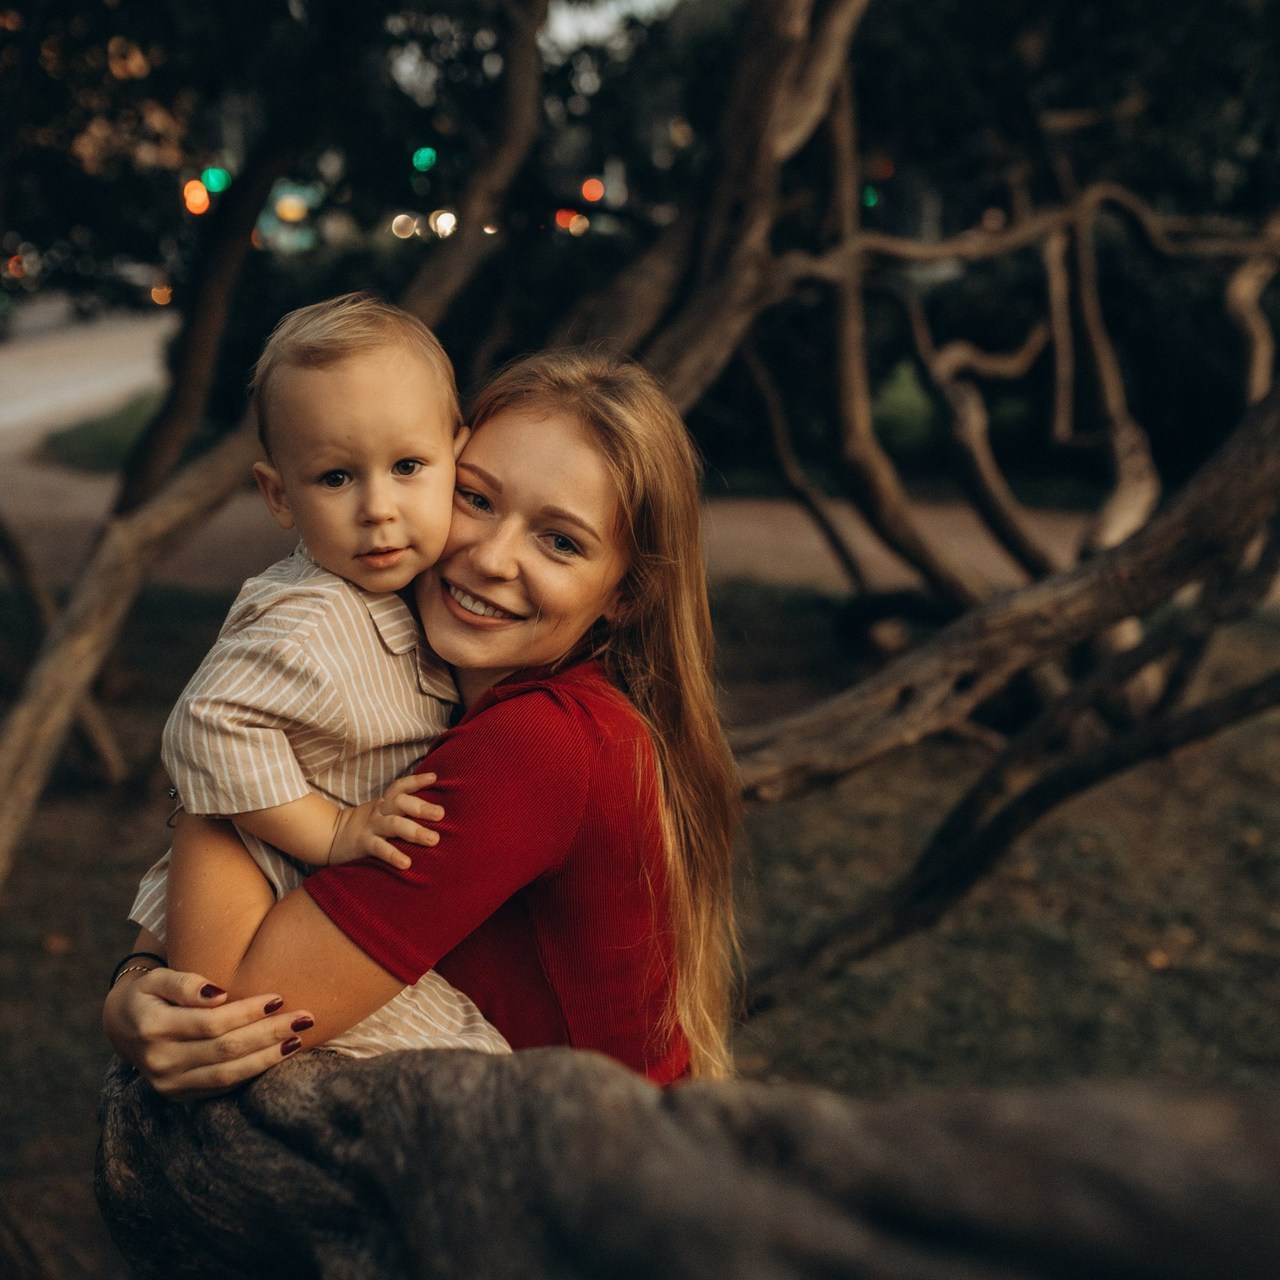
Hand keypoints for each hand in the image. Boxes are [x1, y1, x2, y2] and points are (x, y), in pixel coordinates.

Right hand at [103, 965, 314, 1100]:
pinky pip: (222, 1087)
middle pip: (224, 1050)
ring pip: (227, 1074)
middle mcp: (159, 1062)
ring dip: (267, 1058)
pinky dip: (253, 1072)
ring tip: (298, 1039)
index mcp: (152, 1028)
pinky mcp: (179, 1095)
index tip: (278, 997)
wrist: (124, 1027)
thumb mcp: (158, 978)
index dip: (246, 1013)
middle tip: (304, 1018)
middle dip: (268, 1035)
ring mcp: (169, 1084)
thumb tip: (219, 994)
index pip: (209, 1024)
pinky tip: (278, 1056)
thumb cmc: (149, 993)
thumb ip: (185, 983)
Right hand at [326, 772, 443, 869]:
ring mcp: (371, 827)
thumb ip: (400, 810)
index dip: (416, 780)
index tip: (434, 777)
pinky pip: (379, 848)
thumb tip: (434, 812)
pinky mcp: (362, 844)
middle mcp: (379, 811)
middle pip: (400, 803)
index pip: (400, 787)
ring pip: (393, 824)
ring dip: (415, 831)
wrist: (329, 838)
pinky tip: (407, 863)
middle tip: (441, 814)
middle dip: (421, 807)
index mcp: (384, 803)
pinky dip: (393, 855)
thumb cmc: (365, 826)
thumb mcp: (380, 812)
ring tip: (434, 839)